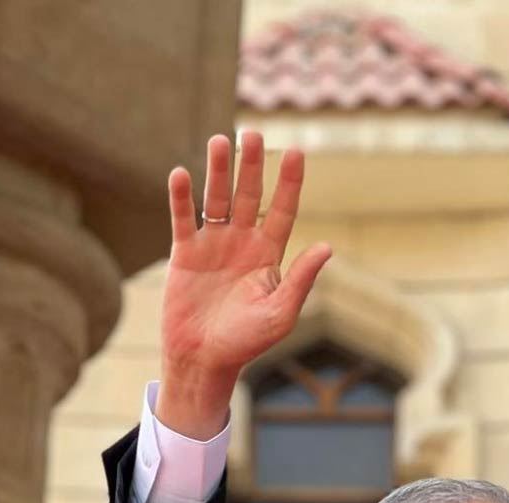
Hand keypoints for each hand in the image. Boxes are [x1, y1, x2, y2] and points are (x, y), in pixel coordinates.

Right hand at [157, 132, 331, 438]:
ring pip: (216, 199)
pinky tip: (181, 174)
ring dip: (218, 171)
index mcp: (269, 255)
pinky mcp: (185, 254)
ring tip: (219, 141)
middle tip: (253, 134)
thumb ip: (300, 279)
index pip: (282, 209)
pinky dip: (181, 198)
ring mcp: (212, 245)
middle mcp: (242, 242)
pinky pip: (183, 219)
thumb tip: (327, 247)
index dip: (289, 182)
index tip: (297, 152)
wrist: (203, 361)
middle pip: (248, 194)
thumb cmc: (246, 343)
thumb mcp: (280, 313)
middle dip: (251, 165)